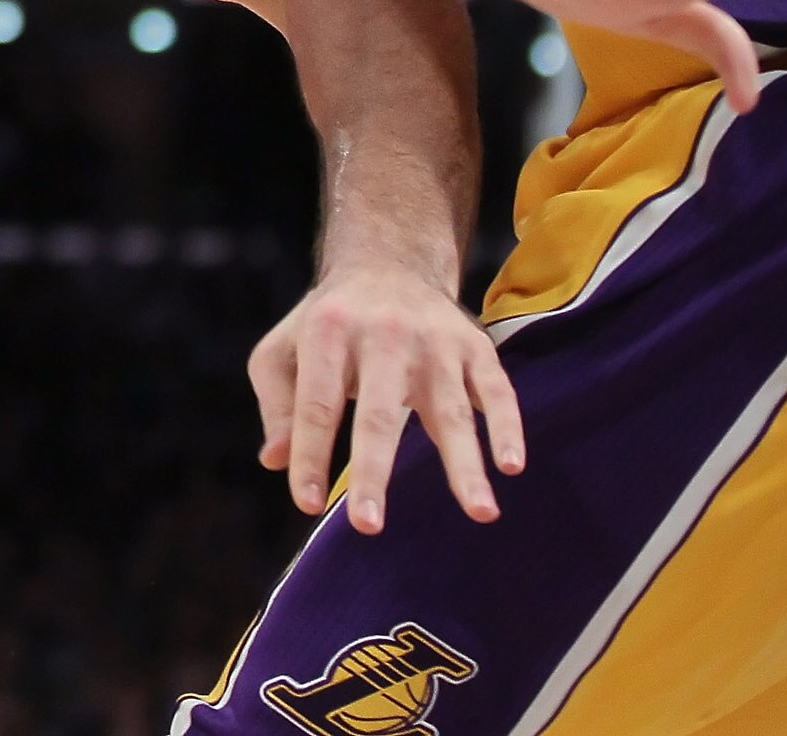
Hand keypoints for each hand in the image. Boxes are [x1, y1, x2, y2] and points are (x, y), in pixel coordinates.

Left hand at [250, 262, 523, 532]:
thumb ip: (280, 405)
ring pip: (449, 409)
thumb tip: (275, 461)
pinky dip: (507, 427)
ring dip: (464, 463)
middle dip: (372, 471)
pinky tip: (511, 466)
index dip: (309, 454)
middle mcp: (382, 335)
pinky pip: (496, 390)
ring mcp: (435, 341)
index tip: (306, 504)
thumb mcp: (284, 350)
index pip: (315, 404)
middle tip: (368, 526)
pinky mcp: (475, 346)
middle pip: (378, 413)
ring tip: (479, 512)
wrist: (388, 260)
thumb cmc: (328, 324)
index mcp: (327, 332)